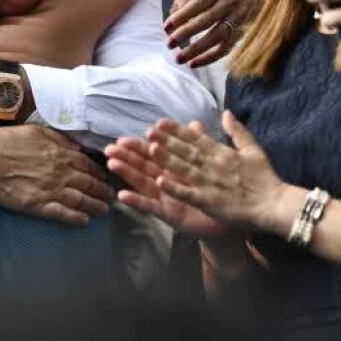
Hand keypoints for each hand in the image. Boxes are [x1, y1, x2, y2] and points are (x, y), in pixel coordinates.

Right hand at [0, 125, 113, 225]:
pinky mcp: (37, 205)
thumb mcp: (37, 131)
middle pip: (89, 184)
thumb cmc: (7, 141)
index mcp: (61, 154)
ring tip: (103, 211)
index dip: (100, 174)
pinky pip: (62, 214)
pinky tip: (84, 221)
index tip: (105, 179)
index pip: (88, 166)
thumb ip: (60, 140)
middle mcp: (60, 172)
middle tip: (110, 198)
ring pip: (80, 200)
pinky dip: (76, 218)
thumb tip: (78, 148)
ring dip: (95, 206)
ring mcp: (50, 190)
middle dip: (103, 192)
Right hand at [105, 136, 227, 236]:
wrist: (230, 217)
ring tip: (112, 164)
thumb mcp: (209, 164)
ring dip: (127, 173)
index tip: (123, 138)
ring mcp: (165, 198)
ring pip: (143, 183)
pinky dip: (136, 201)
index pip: (154, 153)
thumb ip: (200, 143)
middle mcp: (166, 181)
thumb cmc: (217, 190)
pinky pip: (151, 207)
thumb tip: (195, 123)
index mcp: (174, 168)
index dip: (139, 146)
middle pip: (143, 166)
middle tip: (110, 148)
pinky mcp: (169, 214)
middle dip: (126, 157)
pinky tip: (122, 195)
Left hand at [146, 114, 291, 233]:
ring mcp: (210, 183)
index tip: (161, 122)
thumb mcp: (253, 150)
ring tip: (151, 149)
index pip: (196, 139)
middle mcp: (214, 165)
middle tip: (149, 131)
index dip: (177, 130)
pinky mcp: (210, 202)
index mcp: (223, 153)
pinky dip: (174, 188)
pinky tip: (159, 182)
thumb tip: (226, 113)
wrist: (274, 204)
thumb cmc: (265, 178)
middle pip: (187, 150)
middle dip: (167, 140)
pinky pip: (189, 194)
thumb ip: (238, 131)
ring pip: (185, 168)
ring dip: (167, 158)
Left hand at [165, 0, 269, 66]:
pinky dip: (209, 57)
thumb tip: (173, 12)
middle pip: (206, 20)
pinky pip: (226, 48)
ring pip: (217, 36)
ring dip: (197, 49)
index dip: (181, 15)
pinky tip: (194, 63)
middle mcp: (228, 3)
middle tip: (169, 44)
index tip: (167, 27)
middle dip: (186, 33)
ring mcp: (237, 18)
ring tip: (179, 58)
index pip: (197, 3)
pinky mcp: (243, 33)